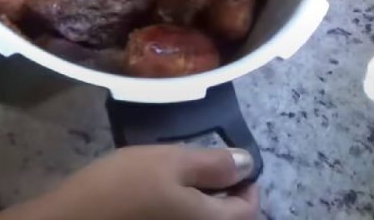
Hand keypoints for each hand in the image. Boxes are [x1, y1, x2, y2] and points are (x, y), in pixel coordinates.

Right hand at [0, 145, 259, 219]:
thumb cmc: (123, 187)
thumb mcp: (171, 162)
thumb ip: (213, 163)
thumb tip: (248, 163)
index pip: (250, 208)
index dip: (247, 182)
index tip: (231, 160)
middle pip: (227, 218)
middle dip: (223, 192)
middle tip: (206, 165)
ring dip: (201, 201)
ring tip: (182, 176)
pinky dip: (179, 210)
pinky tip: (159, 194)